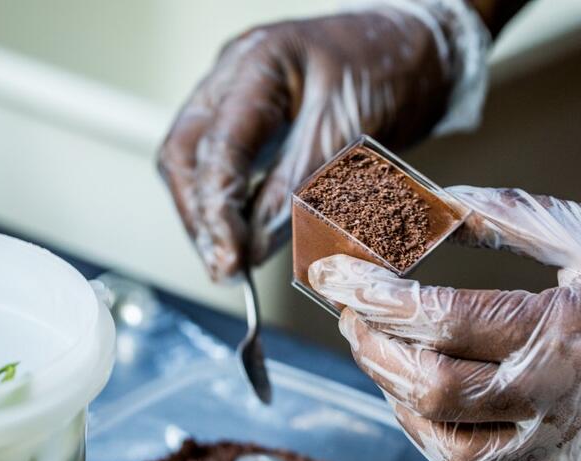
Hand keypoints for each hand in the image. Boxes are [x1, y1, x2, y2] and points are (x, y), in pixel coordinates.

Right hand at [157, 6, 459, 280]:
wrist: (419, 51)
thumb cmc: (392, 68)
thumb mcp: (347, 132)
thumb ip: (295, 188)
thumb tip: (255, 246)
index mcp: (254, 64)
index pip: (216, 146)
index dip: (216, 210)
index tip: (230, 258)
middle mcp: (232, 78)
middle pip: (184, 157)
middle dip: (199, 217)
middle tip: (223, 266)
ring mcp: (235, 99)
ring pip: (194, 167)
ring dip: (208, 218)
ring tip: (230, 261)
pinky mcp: (251, 124)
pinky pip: (224, 170)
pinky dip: (229, 207)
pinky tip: (241, 236)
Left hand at [309, 186, 580, 460]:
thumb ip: (507, 219)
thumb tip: (432, 203)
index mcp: (557, 326)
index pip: (435, 315)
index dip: (369, 293)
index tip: (328, 275)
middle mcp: (556, 393)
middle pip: (431, 386)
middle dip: (373, 349)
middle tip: (354, 320)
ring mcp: (567, 446)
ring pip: (454, 450)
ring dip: (399, 410)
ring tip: (387, 372)